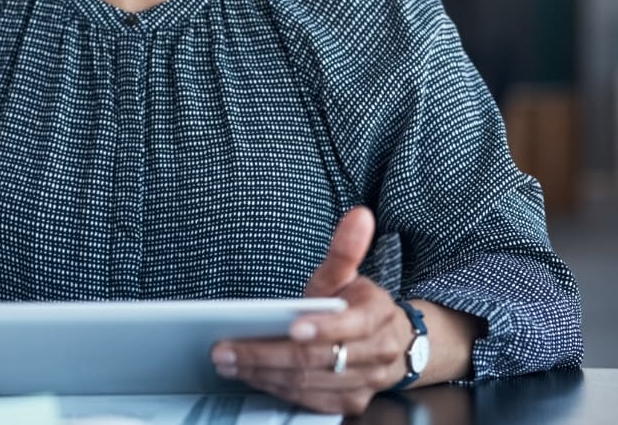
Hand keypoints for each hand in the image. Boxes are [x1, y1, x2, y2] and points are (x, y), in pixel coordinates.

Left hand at [212, 207, 413, 414]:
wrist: (390, 342)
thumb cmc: (357, 305)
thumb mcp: (348, 275)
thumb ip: (346, 248)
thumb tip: (358, 215)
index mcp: (378, 315)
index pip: (350, 325)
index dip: (322, 327)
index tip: (292, 326)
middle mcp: (377, 353)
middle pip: (318, 358)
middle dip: (268, 354)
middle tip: (227, 350)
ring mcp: (365, 382)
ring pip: (309, 383)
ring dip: (264, 374)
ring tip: (229, 362)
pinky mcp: (350, 402)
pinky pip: (309, 400)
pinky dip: (276, 389)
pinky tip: (251, 376)